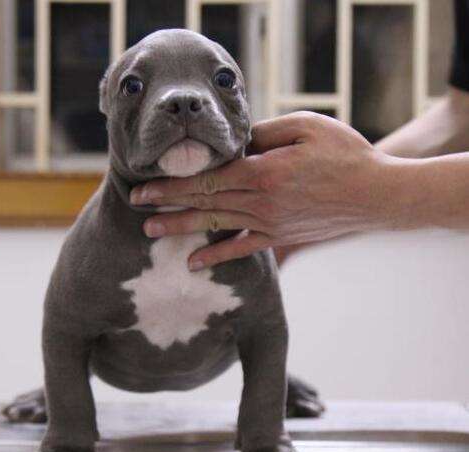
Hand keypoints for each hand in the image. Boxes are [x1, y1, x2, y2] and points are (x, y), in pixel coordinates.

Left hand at [130, 112, 400, 269]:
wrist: (377, 195)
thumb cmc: (344, 153)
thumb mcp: (306, 127)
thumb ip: (265, 131)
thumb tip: (233, 136)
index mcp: (264, 170)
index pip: (207, 176)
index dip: (173, 181)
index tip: (145, 183)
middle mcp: (261, 201)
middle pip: (204, 200)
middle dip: (166, 202)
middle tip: (135, 205)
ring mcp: (269, 223)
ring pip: (215, 224)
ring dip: (181, 228)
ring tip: (150, 231)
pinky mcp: (280, 237)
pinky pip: (242, 249)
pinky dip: (216, 255)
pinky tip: (193, 263)